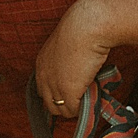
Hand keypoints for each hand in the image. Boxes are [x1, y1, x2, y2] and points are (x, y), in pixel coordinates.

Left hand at [34, 0, 114, 117]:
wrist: (87, 26)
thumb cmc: (84, 28)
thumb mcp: (69, 44)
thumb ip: (69, 58)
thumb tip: (82, 66)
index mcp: (42, 63)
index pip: (44, 90)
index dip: (59, 95)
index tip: (74, 93)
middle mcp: (43, 76)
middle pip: (50, 105)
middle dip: (66, 105)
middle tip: (84, 99)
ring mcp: (54, 86)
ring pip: (62, 110)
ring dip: (77, 107)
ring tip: (92, 96)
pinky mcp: (67, 93)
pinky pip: (74, 110)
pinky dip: (85, 107)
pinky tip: (95, 96)